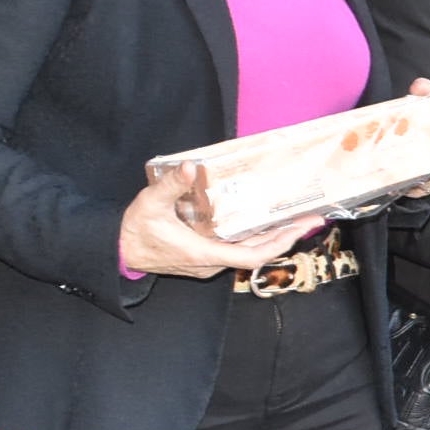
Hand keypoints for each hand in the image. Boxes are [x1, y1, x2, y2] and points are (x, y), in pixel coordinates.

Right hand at [121, 164, 320, 277]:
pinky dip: (254, 237)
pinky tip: (264, 222)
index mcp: (203, 254)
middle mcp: (211, 263)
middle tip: (311, 218)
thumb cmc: (134, 230)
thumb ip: (171, 185)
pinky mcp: (204, 258)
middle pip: (258, 253)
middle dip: (286, 236)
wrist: (118, 251)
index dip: (280, 243)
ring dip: (272, 237)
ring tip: (295, 219)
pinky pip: (237, 250)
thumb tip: (192, 166)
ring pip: (248, 252)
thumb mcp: (150, 204)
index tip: (302, 228)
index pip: (252, 256)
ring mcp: (208, 263)